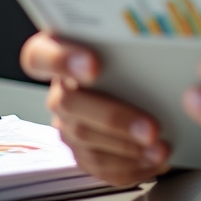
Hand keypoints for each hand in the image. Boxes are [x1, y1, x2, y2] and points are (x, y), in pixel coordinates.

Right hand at [20, 31, 170, 186]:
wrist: (152, 79)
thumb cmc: (143, 52)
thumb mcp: (136, 40)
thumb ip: (134, 40)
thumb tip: (161, 35)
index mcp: (64, 52)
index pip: (39, 55)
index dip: (60, 61)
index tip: (94, 66)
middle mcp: (61, 89)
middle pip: (69, 104)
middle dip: (114, 119)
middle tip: (151, 128)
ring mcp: (68, 122)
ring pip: (84, 138)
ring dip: (126, 148)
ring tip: (161, 148)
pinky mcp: (82, 150)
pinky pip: (97, 164)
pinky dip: (129, 165)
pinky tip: (155, 161)